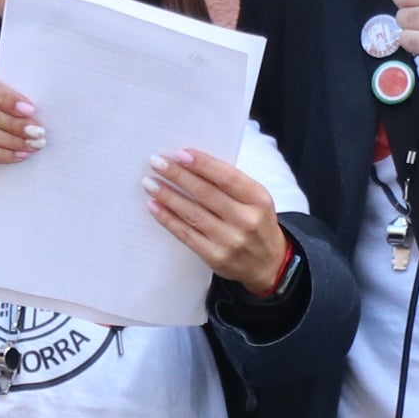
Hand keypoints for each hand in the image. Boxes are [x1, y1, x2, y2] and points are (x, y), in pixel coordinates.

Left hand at [146, 148, 292, 296]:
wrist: (269, 263)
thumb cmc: (256, 222)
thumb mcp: (255, 200)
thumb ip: (231, 183)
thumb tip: (191, 163)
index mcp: (258, 199)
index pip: (226, 177)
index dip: (202, 164)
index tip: (180, 153)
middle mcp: (246, 220)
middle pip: (205, 193)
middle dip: (178, 175)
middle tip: (156, 162)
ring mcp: (230, 240)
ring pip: (192, 213)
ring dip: (167, 196)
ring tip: (149, 182)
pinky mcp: (215, 257)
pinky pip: (186, 234)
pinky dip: (167, 219)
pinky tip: (154, 206)